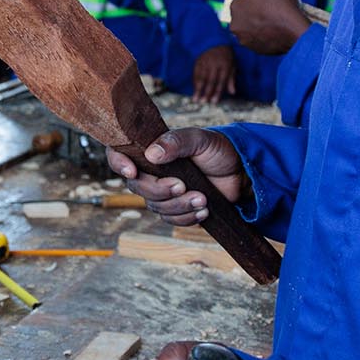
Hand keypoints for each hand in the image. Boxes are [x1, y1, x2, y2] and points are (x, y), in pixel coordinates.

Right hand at [106, 128, 244, 224]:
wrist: (241, 173)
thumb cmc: (218, 150)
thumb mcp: (200, 140)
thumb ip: (177, 142)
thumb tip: (152, 153)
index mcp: (151, 149)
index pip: (119, 155)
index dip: (119, 164)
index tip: (133, 172)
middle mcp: (152, 171)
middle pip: (137, 186)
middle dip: (160, 190)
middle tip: (183, 185)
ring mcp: (163, 192)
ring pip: (155, 206)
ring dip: (179, 206)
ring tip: (202, 198)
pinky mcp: (176, 209)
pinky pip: (171, 219)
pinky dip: (187, 217)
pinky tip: (205, 210)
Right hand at [191, 47, 236, 103]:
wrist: (215, 41)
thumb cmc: (226, 55)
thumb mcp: (232, 65)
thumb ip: (231, 79)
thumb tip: (232, 92)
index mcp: (225, 66)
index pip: (221, 81)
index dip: (217, 92)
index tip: (214, 102)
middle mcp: (215, 64)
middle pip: (210, 81)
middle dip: (206, 92)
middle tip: (203, 102)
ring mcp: (205, 62)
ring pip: (201, 77)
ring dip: (198, 89)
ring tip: (196, 99)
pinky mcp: (198, 61)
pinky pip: (195, 73)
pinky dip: (194, 82)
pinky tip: (194, 89)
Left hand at [227, 0, 311, 54]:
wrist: (295, 29)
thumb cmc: (283, 5)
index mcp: (235, 5)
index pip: (242, 1)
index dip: (254, 0)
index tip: (265, 2)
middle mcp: (235, 24)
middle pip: (244, 17)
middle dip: (254, 15)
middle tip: (270, 12)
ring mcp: (244, 39)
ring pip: (251, 30)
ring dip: (260, 27)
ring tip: (276, 23)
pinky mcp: (255, 50)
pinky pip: (260, 41)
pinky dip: (266, 38)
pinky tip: (278, 33)